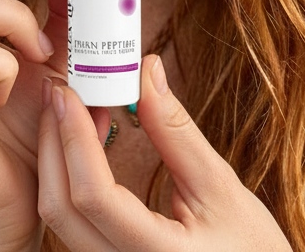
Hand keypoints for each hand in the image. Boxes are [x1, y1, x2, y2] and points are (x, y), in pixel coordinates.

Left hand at [38, 54, 293, 251]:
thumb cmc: (251, 248)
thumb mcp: (220, 186)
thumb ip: (176, 131)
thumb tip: (147, 71)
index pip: (94, 196)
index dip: (74, 138)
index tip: (68, 92)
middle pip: (60, 210)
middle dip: (52, 143)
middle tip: (59, 92)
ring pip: (60, 220)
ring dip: (58, 159)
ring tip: (74, 110)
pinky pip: (75, 224)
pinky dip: (70, 179)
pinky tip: (86, 145)